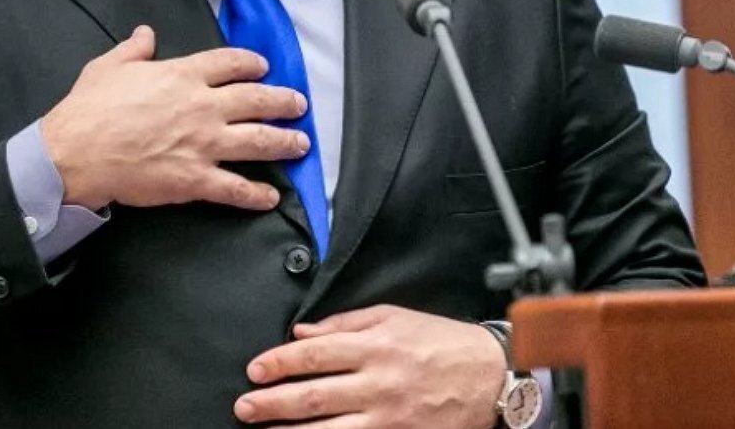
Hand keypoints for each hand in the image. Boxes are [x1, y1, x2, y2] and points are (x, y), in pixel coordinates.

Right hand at [40, 25, 309, 210]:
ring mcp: (203, 144)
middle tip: (299, 104)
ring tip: (301, 143)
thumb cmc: (90, 108)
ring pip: (258, 141)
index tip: (264, 66)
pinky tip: (271, 197)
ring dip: (284, 142)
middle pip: (256, 100)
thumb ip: (133, 49)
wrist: (77, 153)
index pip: (230, 63)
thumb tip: (145, 33)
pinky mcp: (195, 179)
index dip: (251, 63)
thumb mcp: (109, 66)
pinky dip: (256, 194)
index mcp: (183, 75)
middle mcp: (203, 106)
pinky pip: (235, 188)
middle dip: (283, 102)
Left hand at [235, 305, 505, 427]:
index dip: (279, 362)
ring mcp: (389, 417)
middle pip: (313, 395)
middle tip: (244, 406)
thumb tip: (301, 332)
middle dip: (272, 402)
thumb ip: (344, 324)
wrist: (490, 376)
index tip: (254, 369)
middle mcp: (380, 382)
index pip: (315, 353)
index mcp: (376, 345)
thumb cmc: (440, 342)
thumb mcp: (393, 317)